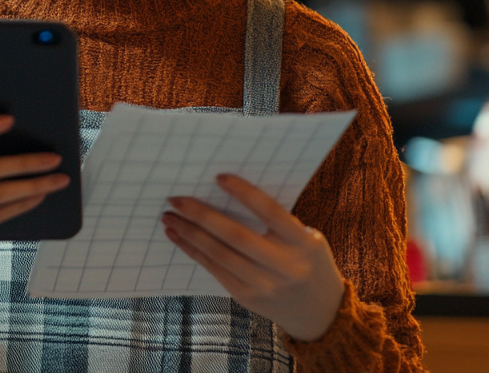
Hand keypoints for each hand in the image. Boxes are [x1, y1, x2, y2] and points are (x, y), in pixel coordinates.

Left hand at [162, 174, 344, 341]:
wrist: (319, 311)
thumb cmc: (308, 261)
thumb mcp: (306, 238)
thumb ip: (277, 222)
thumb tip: (228, 195)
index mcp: (302, 244)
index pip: (270, 212)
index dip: (244, 193)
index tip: (218, 176)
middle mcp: (284, 266)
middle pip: (236, 236)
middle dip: (202, 216)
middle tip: (176, 199)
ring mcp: (263, 284)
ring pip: (219, 255)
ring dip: (190, 234)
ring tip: (169, 217)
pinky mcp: (246, 297)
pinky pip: (214, 269)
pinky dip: (194, 251)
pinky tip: (179, 237)